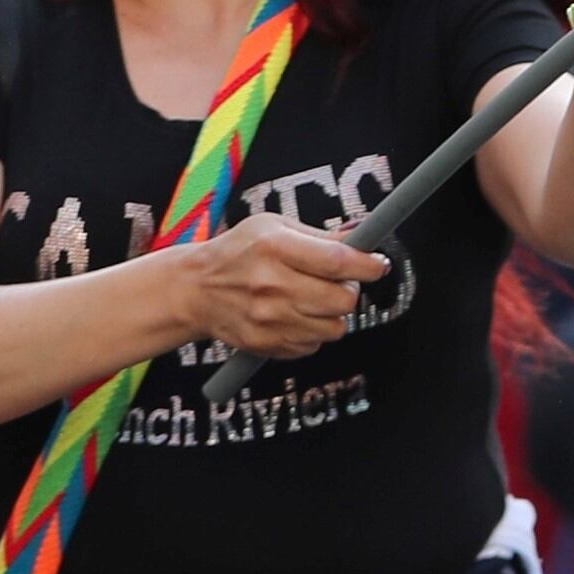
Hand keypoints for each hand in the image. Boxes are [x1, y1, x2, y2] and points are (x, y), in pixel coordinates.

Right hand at [175, 209, 385, 359]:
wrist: (194, 290)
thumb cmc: (238, 252)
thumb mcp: (272, 227)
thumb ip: (320, 236)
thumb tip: (362, 235)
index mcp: (274, 247)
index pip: (337, 261)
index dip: (367, 265)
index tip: (378, 264)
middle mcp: (271, 285)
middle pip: (343, 300)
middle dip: (349, 290)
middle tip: (337, 281)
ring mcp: (268, 319)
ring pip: (334, 328)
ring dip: (332, 314)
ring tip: (311, 299)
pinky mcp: (267, 345)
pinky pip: (313, 346)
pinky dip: (311, 333)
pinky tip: (293, 315)